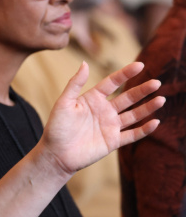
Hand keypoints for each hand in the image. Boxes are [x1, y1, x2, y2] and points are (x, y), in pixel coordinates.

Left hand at [40, 62, 163, 176]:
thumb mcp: (64, 102)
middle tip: (157, 82)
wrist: (56, 154)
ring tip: (161, 99)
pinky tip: (155, 122)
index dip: (126, 74)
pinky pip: (132, 134)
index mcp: (93, 98)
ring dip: (147, 108)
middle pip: (127, 98)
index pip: (112, 82)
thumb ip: (75, 83)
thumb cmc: (56, 127)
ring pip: (133, 115)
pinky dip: (144, 129)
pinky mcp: (113, 141)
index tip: (140, 65)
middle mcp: (104, 110)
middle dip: (142, 90)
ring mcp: (110, 126)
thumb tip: (85, 63)